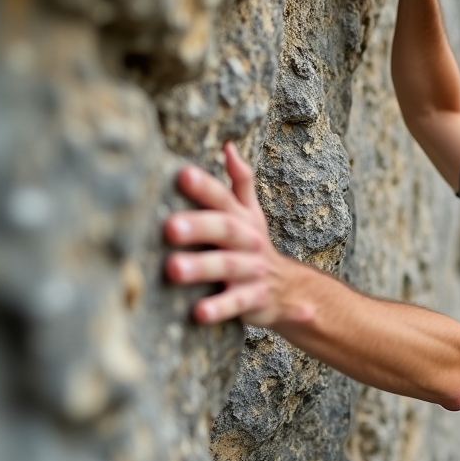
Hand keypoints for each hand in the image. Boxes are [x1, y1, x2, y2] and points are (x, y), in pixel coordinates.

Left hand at [164, 143, 283, 326]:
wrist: (290, 288)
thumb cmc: (253, 247)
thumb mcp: (250, 214)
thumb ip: (240, 182)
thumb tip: (228, 147)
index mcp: (243, 219)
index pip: (223, 198)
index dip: (205, 186)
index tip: (181, 174)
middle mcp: (249, 241)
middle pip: (225, 230)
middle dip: (198, 227)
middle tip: (169, 227)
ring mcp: (253, 271)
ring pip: (229, 267)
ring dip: (203, 267)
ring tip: (173, 269)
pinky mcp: (255, 299)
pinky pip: (237, 304)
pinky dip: (221, 308)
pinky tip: (199, 313)